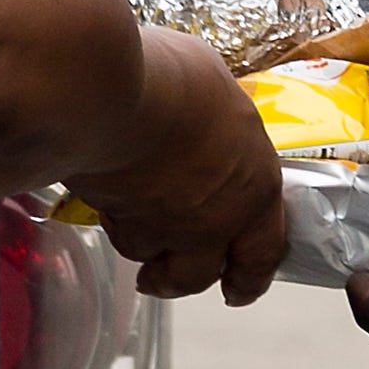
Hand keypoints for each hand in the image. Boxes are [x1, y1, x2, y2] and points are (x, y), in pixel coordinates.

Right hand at [77, 30, 285, 305]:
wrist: (111, 95)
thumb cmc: (173, 80)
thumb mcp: (217, 87)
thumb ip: (216, 119)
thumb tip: (203, 113)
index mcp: (254, 185)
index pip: (264, 250)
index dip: (251, 276)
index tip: (241, 289)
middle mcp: (215, 219)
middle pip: (199, 275)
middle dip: (179, 279)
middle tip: (162, 278)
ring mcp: (165, 228)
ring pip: (151, 257)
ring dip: (141, 246)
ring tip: (127, 226)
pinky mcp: (120, 225)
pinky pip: (117, 233)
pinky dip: (111, 221)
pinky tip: (104, 195)